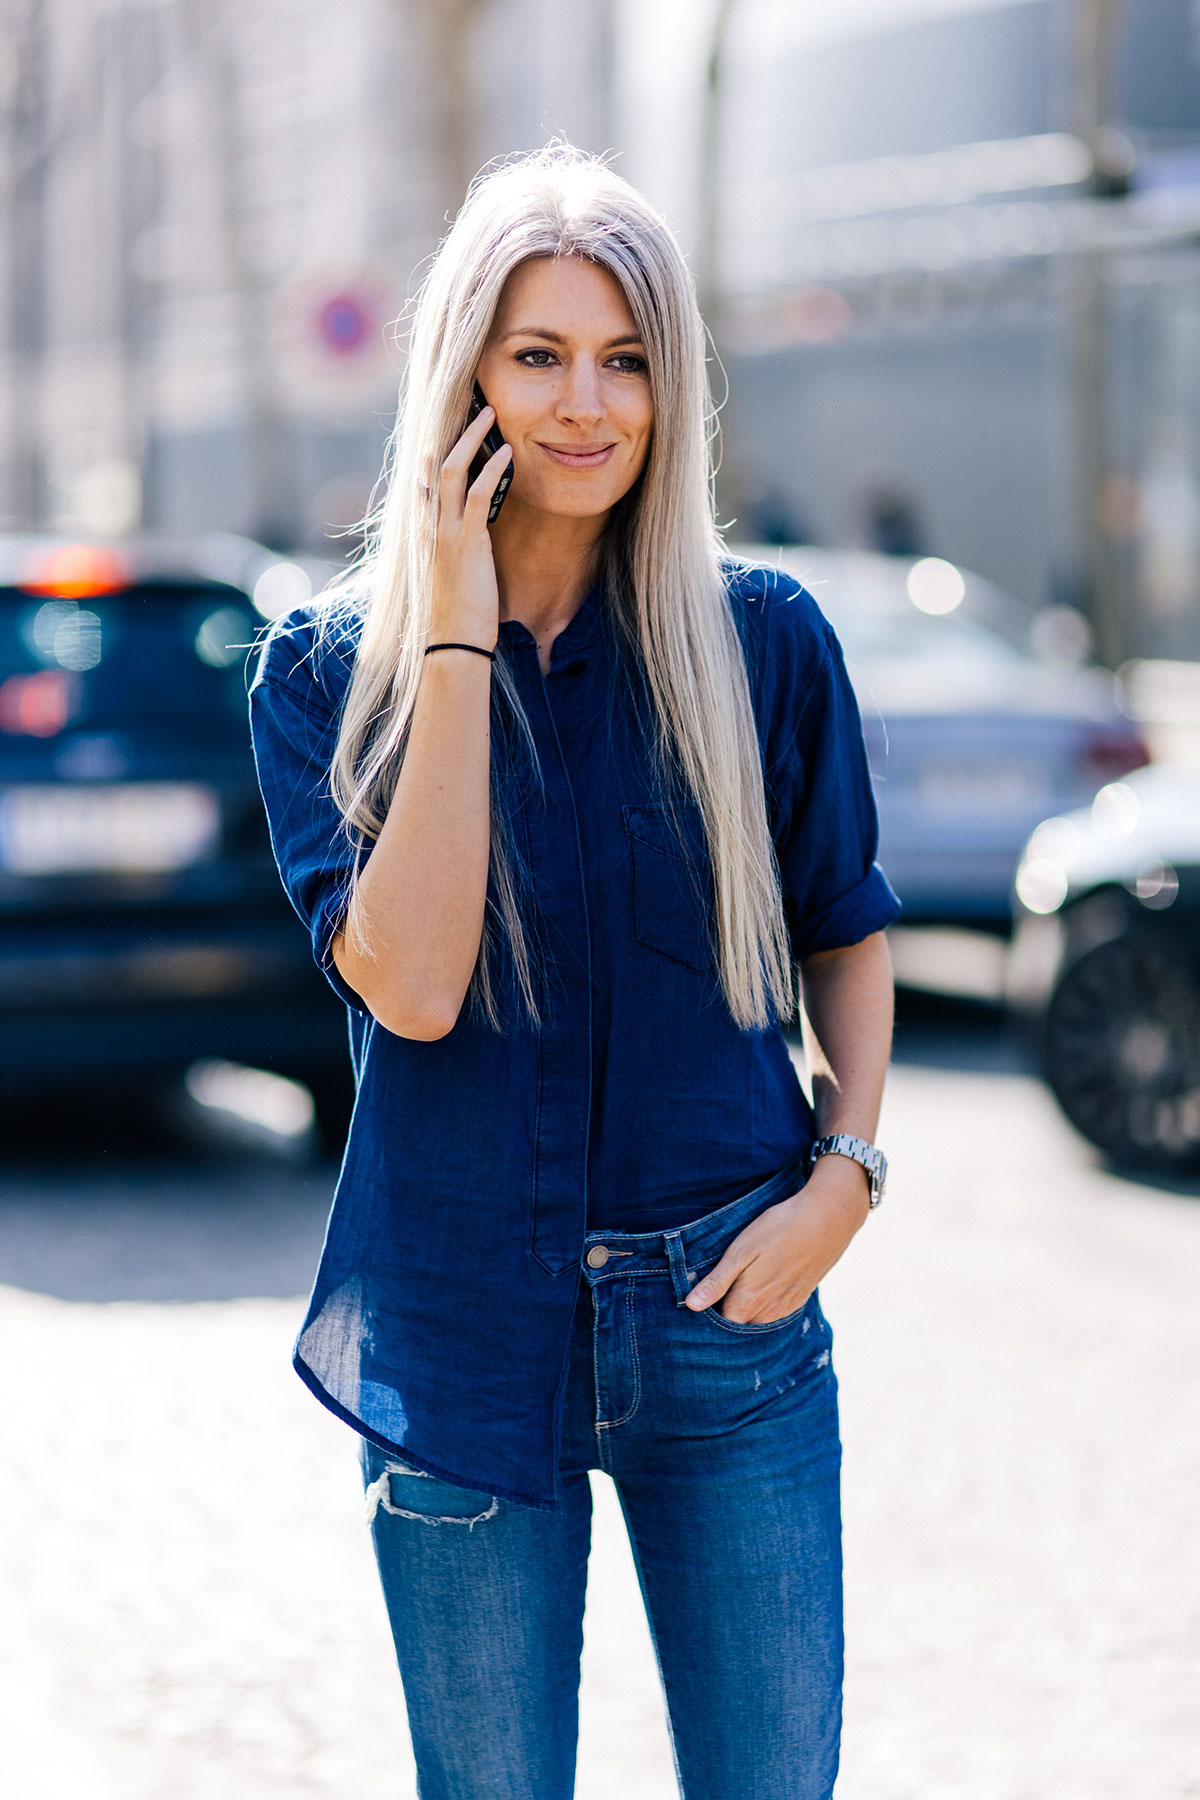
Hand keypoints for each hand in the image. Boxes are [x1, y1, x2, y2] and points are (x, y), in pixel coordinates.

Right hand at [430, 404, 512, 648]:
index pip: (427, 472)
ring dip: (473, 436)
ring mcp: (444, 532)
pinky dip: (492, 470)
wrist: (453, 644)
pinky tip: (509, 453)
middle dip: (452, 426)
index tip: (455, 415)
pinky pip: (478, 497)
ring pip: (452, 470)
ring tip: (491, 412)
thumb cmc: (458, 612)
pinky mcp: (466, 544)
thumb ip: (458, 541)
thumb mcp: (454, 569)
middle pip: (435, 460)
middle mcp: (428, 524)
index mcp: (425, 527)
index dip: (440, 440)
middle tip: (473, 398)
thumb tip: (474, 524)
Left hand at [684, 1160, 870, 1323]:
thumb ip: (717, 1282)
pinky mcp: (799, 1298)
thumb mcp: (741, 1250)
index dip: (707, 1314)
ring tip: (737, 1285)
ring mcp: (786, 1307)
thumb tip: (691, 1306)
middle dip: (725, 1314)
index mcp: (748, 1302)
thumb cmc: (779, 1229)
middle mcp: (767, 1312)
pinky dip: (763, 1305)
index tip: (699, 1298)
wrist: (827, 1219)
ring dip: (745, 1309)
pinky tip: (761, 1283)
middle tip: (716, 1289)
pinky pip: (774, 1312)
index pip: (719, 1325)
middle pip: (738, 1325)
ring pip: (757, 1320)